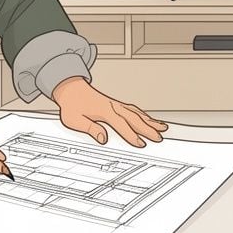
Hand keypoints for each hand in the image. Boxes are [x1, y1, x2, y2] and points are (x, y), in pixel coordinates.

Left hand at [52, 77, 167, 147]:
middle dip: (148, 129)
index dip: (132, 135)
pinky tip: (150, 120)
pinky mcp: (116, 105)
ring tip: (163, 128)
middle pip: (134, 119)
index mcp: (104, 111)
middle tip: (159, 138)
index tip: (142, 144)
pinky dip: (144, 115)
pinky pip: (134, 110)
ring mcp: (116, 105)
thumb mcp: (74, 120)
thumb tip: (103, 138)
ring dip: (150, 121)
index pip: (121, 125)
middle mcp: (113, 107)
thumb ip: (90, 129)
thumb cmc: (71, 105)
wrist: (70, 88)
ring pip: (137, 113)